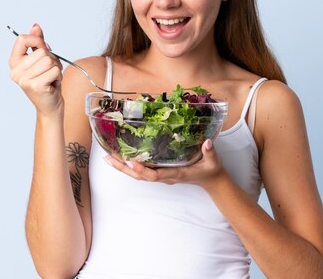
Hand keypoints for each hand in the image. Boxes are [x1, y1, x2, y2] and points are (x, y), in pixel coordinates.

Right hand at [9, 23, 63, 114]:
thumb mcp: (41, 59)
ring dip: (56, 68)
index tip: (44, 49)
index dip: (37, 41)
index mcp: (14, 62)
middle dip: (52, 59)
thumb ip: (37, 42)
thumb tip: (35, 26)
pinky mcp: (35, 85)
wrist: (50, 106)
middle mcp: (15, 71)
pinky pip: (55, 70)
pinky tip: (53, 84)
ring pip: (49, 60)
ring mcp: (24, 79)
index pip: (22, 39)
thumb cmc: (47, 81)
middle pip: (41, 51)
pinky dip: (58, 76)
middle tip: (49, 71)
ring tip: (51, 78)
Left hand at [104, 139, 226, 189]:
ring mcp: (163, 175)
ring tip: (108, 158)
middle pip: (141, 176)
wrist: (212, 181)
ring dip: (124, 168)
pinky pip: (143, 171)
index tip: (130, 163)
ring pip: (139, 175)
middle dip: (124, 169)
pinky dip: (131, 166)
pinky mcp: (162, 172)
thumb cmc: (211, 170)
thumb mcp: (213, 161)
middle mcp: (166, 176)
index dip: (142, 170)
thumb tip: (207, 142)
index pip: (156, 175)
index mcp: (177, 174)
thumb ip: (210, 152)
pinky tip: (122, 159)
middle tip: (109, 159)